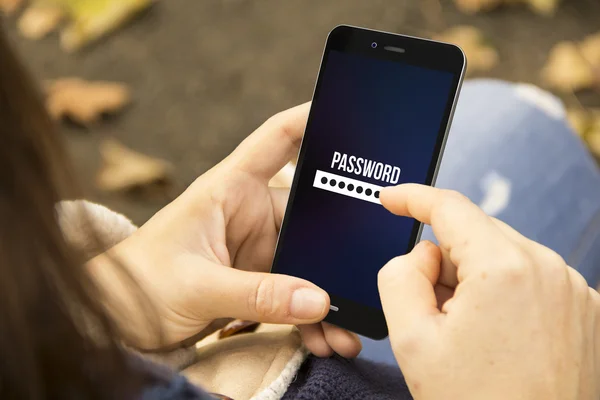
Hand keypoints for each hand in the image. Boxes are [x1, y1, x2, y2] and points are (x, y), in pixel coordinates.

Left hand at [91, 104, 360, 356]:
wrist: (116, 321)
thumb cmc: (138, 283)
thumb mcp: (196, 286)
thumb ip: (256, 294)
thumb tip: (317, 301)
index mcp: (229, 189)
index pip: (277, 140)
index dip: (311, 119)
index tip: (351, 113)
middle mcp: (248, 213)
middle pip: (311, 215)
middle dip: (339, 248)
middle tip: (367, 276)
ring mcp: (256, 250)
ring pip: (309, 262)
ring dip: (329, 295)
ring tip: (347, 331)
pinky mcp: (256, 281)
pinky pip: (295, 294)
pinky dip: (311, 317)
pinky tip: (326, 339)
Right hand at [377, 184, 599, 399]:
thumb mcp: (412, 340)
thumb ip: (400, 276)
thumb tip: (422, 254)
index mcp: (505, 268)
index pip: (450, 207)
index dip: (413, 198)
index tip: (392, 200)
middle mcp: (548, 269)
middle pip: (476, 235)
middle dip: (444, 260)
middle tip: (431, 311)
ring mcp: (573, 290)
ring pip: (502, 256)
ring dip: (474, 280)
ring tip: (468, 335)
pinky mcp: (585, 309)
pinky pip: (530, 279)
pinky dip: (504, 294)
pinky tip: (496, 337)